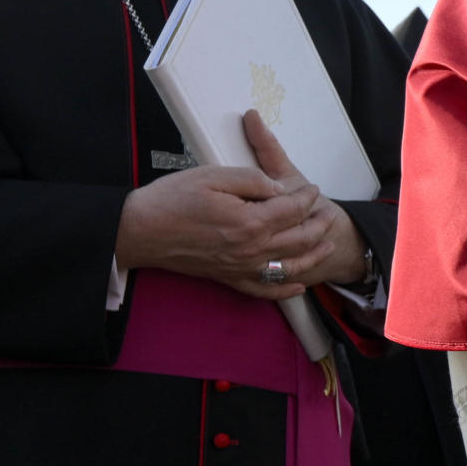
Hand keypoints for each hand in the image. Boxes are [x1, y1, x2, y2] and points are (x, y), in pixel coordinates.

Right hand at [112, 112, 365, 299]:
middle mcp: (250, 249)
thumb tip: (278, 190)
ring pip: (288, 266)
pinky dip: (284, 290)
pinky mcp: (228, 278)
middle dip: (318, 225)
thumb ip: (252, 181)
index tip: (311, 188)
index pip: (292, 209)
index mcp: (250, 222)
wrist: (138, 231)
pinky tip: (298, 285)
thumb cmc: (171, 199)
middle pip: (298, 239)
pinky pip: (263, 289)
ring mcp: (240, 267)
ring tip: (327, 244)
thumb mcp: (213, 175)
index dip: (306, 197)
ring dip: (312, 256)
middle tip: (328, 213)